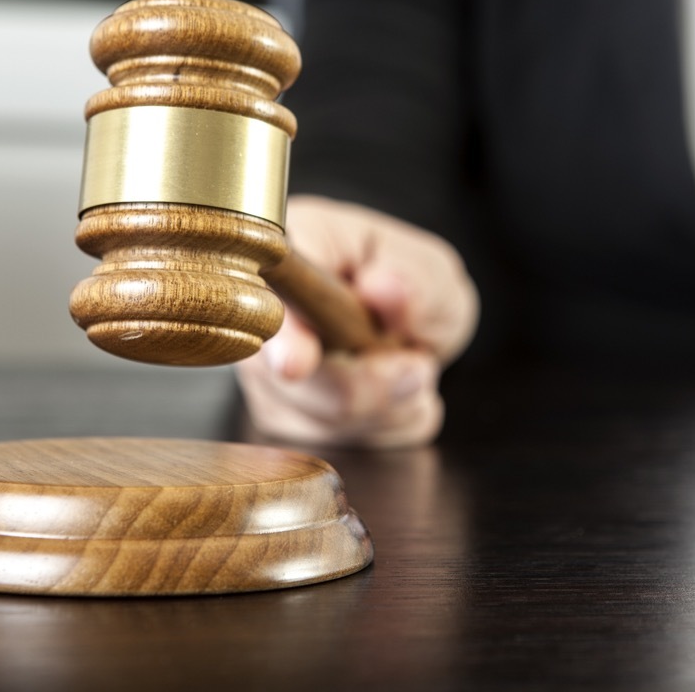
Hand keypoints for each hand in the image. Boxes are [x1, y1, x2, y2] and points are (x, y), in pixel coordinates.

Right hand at [236, 196, 478, 447]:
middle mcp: (264, 317)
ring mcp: (268, 377)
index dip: (284, 335)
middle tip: (415, 362)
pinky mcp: (289, 423)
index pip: (269, 295)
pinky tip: (394, 391)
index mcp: (296, 248)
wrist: (405, 322)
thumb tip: (383, 288)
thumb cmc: (406, 281)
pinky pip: (354, 445)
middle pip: (298, 383)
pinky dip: (392, 424)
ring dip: (392, 402)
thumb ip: (418, 279)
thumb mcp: (431, 268)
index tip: (297, 362)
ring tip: (404, 363)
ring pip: (330, 423)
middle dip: (375, 381)